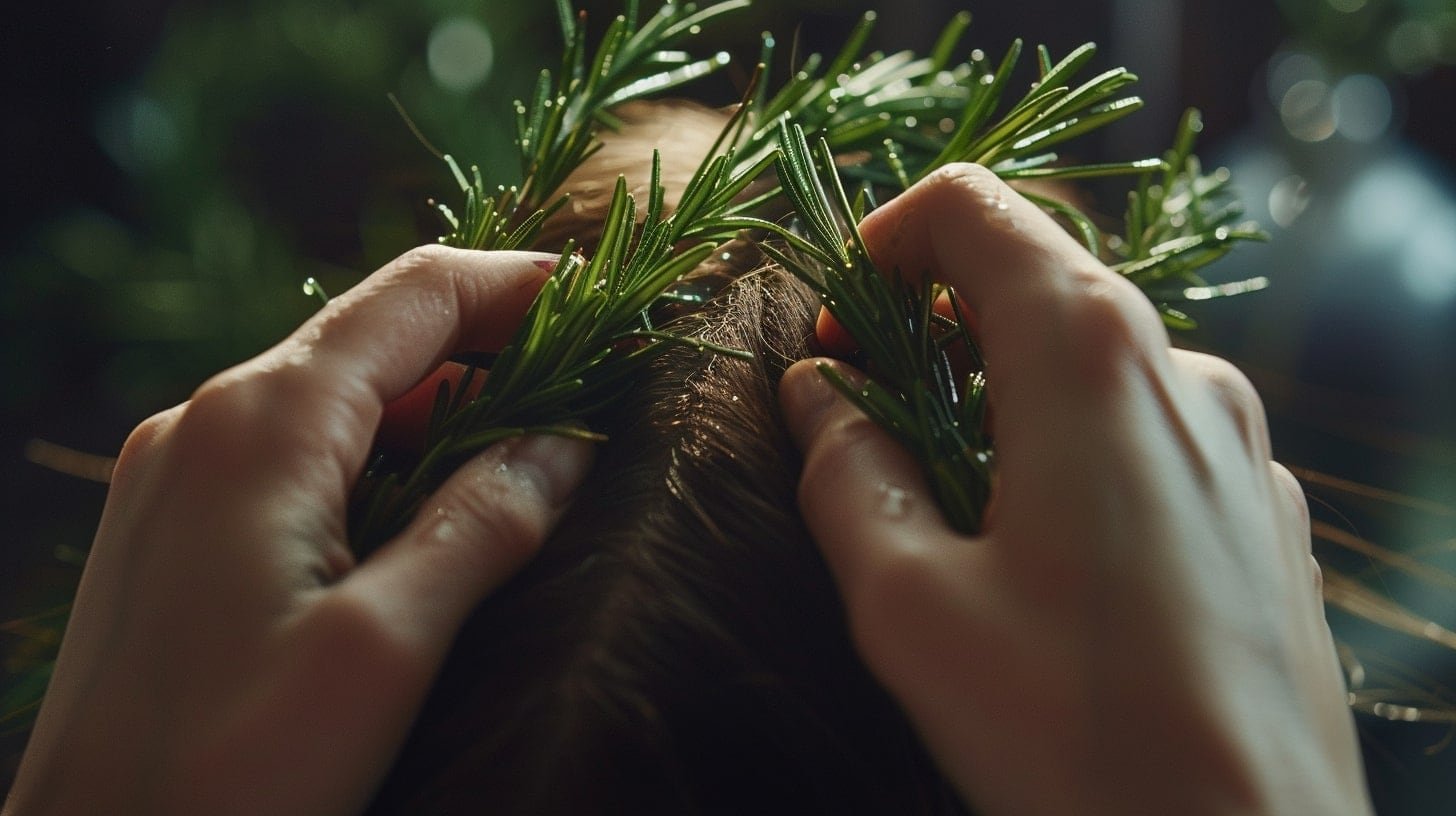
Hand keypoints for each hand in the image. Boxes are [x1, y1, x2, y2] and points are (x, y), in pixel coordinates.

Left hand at [4, 247, 592, 815]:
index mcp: (261, 424)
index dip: (517, 285)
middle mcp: (208, 421)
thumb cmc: (228, 771)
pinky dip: (384, 460)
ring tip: (533, 457)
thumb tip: (565, 445)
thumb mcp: (383, 648)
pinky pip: (299, 454)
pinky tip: (435, 510)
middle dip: (490, 353)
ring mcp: (180, 471)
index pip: (416, 298)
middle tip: (589, 392)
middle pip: (378, 340)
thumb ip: (483, 525)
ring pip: (341, 400)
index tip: (604, 303)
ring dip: (442, 414)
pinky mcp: (176, 525)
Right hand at [780, 165, 1369, 814]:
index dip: (885, 242)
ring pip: (1095, 365)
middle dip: (935, 329)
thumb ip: (846, 471)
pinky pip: (1151, 435)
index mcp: (1090, 358)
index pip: (976, 208)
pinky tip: (1045, 557)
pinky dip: (1073, 450)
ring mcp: (1240, 443)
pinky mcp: (1264, 511)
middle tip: (868, 420)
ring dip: (1001, 399)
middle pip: (1037, 282)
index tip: (839, 328)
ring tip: (950, 509)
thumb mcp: (909, 604)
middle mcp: (1185, 372)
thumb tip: (817, 392)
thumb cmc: (1076, 734)